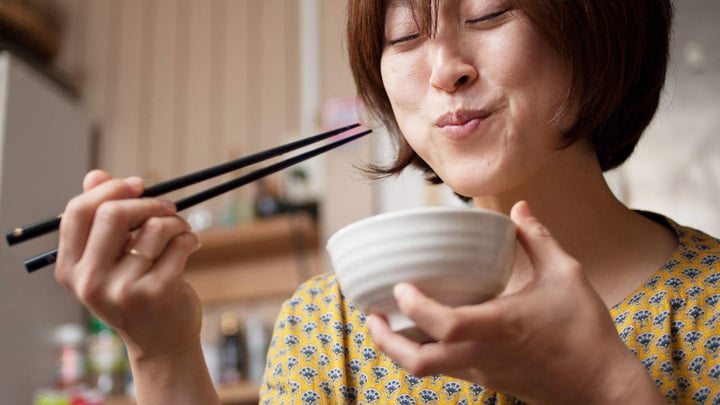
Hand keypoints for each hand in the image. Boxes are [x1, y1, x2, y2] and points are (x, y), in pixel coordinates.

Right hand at [55, 170, 202, 359]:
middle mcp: (90, 281)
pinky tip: (191, 246)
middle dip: (148, 201)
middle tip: (168, 207)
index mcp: (70, 269)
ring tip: (181, 232)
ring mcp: (123, 289)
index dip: (110, 189)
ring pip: (154, 227)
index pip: (78, 212)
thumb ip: (100, 218)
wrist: (161, 343)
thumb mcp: (109, 260)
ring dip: (176, 221)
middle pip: (113, 213)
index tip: (138, 184)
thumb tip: (95, 174)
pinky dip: (190, 238)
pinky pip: (179, 243)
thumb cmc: (135, 292)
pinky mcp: (157, 292)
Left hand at [366, 201, 661, 403]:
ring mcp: (483, 371)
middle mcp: (484, 354)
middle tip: (370, 315)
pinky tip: (423, 331)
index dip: (415, 309)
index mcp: (502, 326)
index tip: (399, 287)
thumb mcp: (567, 275)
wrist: (602, 386)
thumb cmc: (587, 330)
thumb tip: (519, 207)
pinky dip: (424, 352)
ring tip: (386, 322)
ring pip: (426, 371)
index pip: (446, 325)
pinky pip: (444, 370)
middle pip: (419, 363)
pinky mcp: (488, 380)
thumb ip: (539, 238)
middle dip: (386, 341)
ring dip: (398, 350)